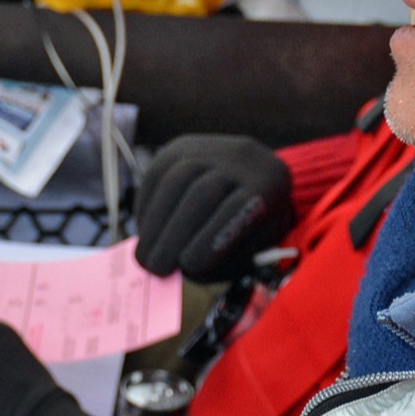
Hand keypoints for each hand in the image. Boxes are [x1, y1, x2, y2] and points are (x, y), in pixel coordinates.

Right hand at [134, 134, 294, 281]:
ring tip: (146, 257)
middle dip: (174, 234)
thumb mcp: (250, 248)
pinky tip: (146, 233)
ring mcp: (208, 147)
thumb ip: (220, 260)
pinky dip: (146, 208)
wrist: (251, 182)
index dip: (211, 238)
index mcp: (269, 182)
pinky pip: (156, 175)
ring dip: (154, 224)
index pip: (239, 208)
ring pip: (174, 181)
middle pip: (202, 192)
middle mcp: (241, 156)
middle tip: (157, 268)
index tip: (188, 267)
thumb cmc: (251, 228)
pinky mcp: (180, 147)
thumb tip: (177, 268)